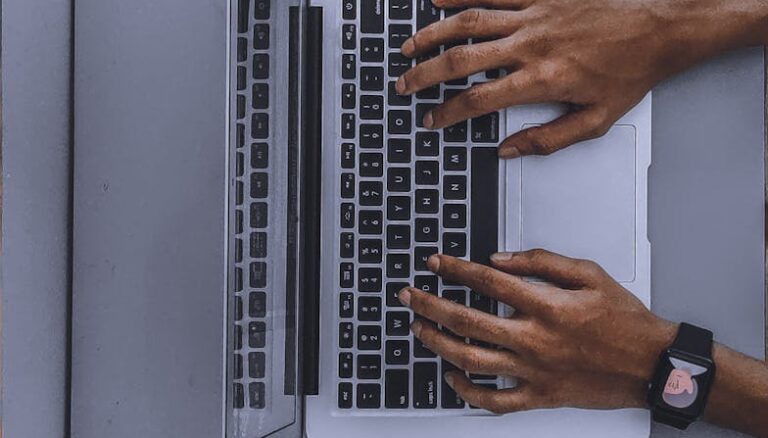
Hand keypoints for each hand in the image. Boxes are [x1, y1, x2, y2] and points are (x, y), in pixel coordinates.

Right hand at [396, 0, 762, 157]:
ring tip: (409, 45)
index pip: (478, 101)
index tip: (431, 120)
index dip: (446, 113)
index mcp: (541, 81)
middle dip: (425, 75)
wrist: (662, 26)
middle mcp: (530, 46)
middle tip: (404, 84)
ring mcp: (534, 15)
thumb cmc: (631, 72)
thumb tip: (508, 150)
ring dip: (432, 34)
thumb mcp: (595, 121)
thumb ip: (548, 140)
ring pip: (468, 22)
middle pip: (460, 60)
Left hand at [398, 250, 676, 413]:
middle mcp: (534, 339)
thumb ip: (542, 262)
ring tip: (418, 329)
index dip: (455, 269)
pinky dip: (467, 391)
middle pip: (467, 321)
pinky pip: (494, 400)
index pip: (487, 282)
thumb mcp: (590, 275)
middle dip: (430, 305)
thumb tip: (499, 257)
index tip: (435, 263)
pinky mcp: (539, 396)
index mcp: (546, 305)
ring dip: (438, 343)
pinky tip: (452, 376)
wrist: (651, 365)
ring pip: (471, 359)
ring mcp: (534, 371)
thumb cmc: (625, 320)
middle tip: (409, 295)